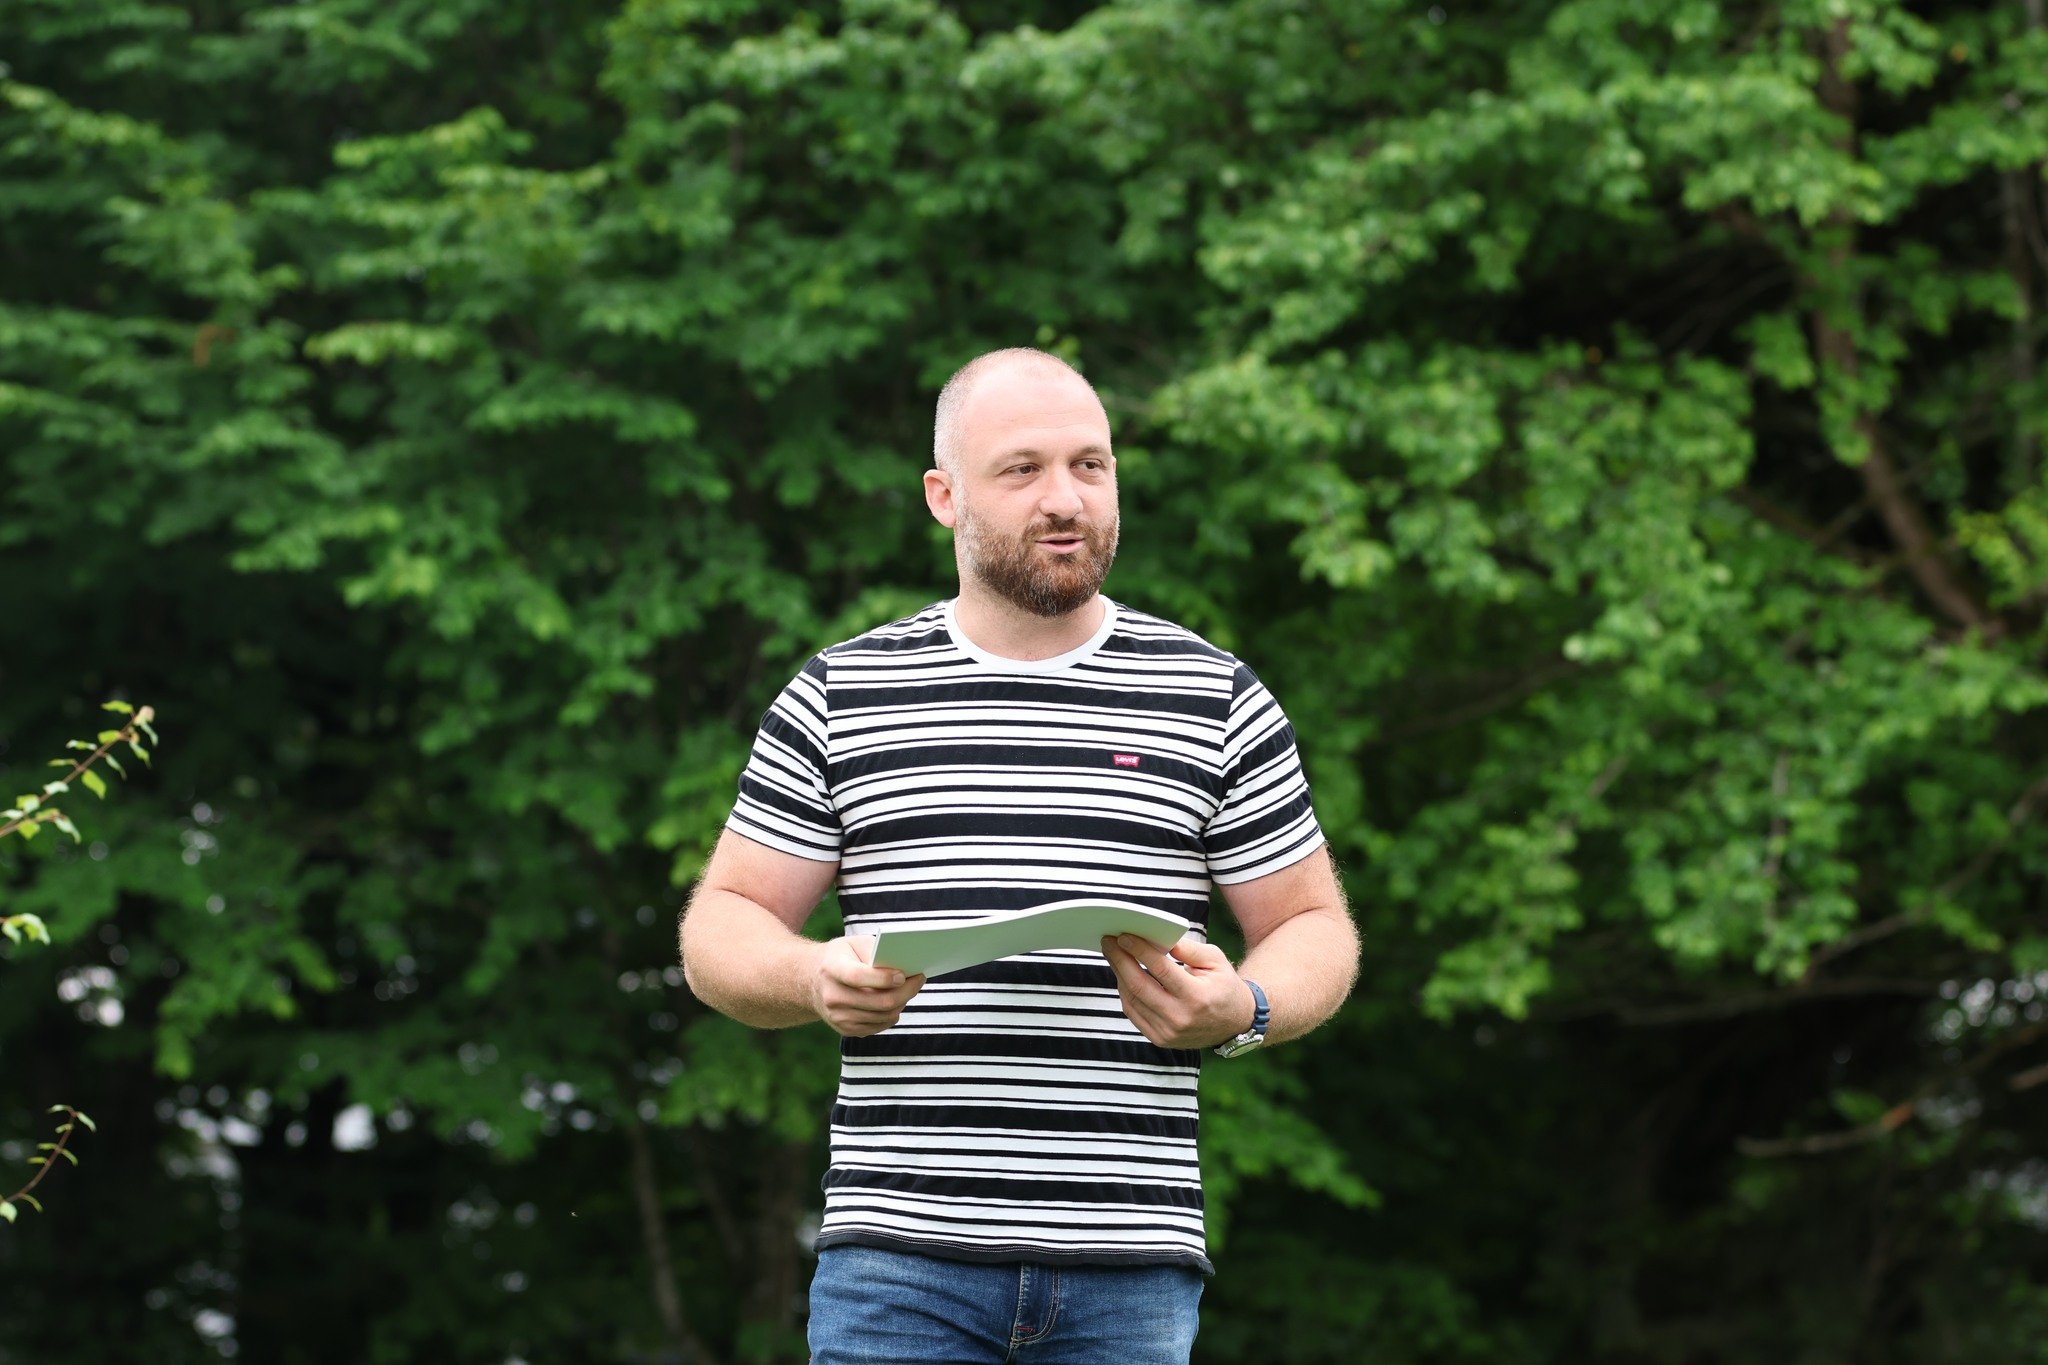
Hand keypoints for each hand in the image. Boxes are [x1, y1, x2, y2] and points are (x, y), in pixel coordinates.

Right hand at [808, 936, 924, 1036]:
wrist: (812, 981)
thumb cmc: (841, 957)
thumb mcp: (854, 944)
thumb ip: (877, 952)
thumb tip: (904, 967)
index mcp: (831, 969)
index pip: (858, 977)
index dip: (883, 978)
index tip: (903, 975)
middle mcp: (832, 996)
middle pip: (878, 1001)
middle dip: (906, 991)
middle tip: (919, 979)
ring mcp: (838, 1017)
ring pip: (883, 1015)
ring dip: (903, 1002)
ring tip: (910, 988)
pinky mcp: (846, 1029)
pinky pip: (880, 1025)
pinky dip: (893, 1013)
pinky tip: (897, 1000)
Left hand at [1100, 933, 1257, 1049]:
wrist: (1235, 1023)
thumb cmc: (1224, 986)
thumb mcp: (1215, 960)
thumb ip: (1188, 948)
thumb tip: (1158, 937)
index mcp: (1197, 997)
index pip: (1160, 969)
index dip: (1139, 950)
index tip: (1123, 935)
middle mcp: (1180, 1018)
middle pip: (1139, 986)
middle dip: (1120, 960)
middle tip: (1108, 941)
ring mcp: (1168, 1032)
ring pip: (1132, 1000)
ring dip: (1119, 975)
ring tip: (1113, 955)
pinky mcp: (1160, 1039)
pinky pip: (1134, 1013)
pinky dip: (1125, 992)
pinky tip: (1123, 975)